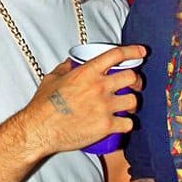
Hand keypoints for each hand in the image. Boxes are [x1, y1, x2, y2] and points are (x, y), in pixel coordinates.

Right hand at [23, 44, 145, 155]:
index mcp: (88, 72)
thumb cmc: (43, 105)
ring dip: (133, 103)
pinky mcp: (106, 126)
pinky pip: (128, 123)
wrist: (39, 130)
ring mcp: (104, 106)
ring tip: (128, 106)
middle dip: (136, 80)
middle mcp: (99, 87)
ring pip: (134, 100)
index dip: (133, 51)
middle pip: (131, 77)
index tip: (142, 52)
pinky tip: (124, 124)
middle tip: (134, 85)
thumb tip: (71, 62)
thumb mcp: (53, 78)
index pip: (117, 55)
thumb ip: (65, 67)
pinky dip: (128, 124)